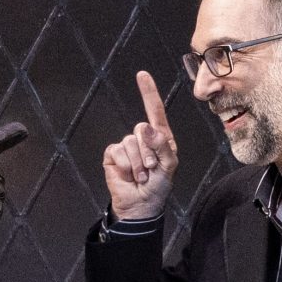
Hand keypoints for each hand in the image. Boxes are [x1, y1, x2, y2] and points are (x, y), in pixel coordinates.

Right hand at [103, 71, 179, 221]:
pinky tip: (128, 176)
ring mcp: (126, 146)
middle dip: (148, 151)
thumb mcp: (169, 166)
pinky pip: (118, 151)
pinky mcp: (113, 155)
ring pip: (130, 142)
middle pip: (142, 128)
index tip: (142, 75)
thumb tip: (144, 127)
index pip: (154, 111)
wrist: (141, 206)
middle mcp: (142, 139)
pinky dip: (125, 166)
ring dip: (138, 163)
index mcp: (160, 138)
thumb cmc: (159, 187)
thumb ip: (161, 145)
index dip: (148, 93)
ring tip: (141, 176)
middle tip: (151, 169)